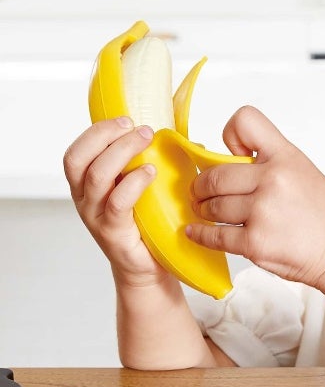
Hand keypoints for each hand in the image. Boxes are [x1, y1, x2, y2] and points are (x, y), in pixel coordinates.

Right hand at [63, 118, 168, 285]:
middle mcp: (85, 199)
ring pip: (97, 176)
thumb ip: (152, 161)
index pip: (76, 152)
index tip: (126, 119)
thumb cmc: (148, 222)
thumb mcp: (143, 187)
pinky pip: (118, 203)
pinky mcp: (113, 234)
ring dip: (123, 151)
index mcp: (87, 185)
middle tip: (140, 129)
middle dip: (107, 136)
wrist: (150, 267)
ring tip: (147, 140)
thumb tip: (184, 139)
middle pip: (79, 160)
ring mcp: (96, 217)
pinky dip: (134, 182)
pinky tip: (151, 172)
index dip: (97, 132)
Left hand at [187, 106, 324, 287]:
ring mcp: (263, 212)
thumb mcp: (300, 169)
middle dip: (201, 185)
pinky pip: (214, 235)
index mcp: (285, 156)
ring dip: (203, 210)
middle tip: (200, 192)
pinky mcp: (255, 243)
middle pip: (215, 174)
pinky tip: (198, 231)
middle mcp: (274, 179)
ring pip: (212, 206)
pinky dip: (201, 234)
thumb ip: (265, 162)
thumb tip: (222, 162)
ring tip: (205, 211)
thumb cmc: (322, 212)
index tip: (228, 153)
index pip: (245, 121)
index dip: (230, 135)